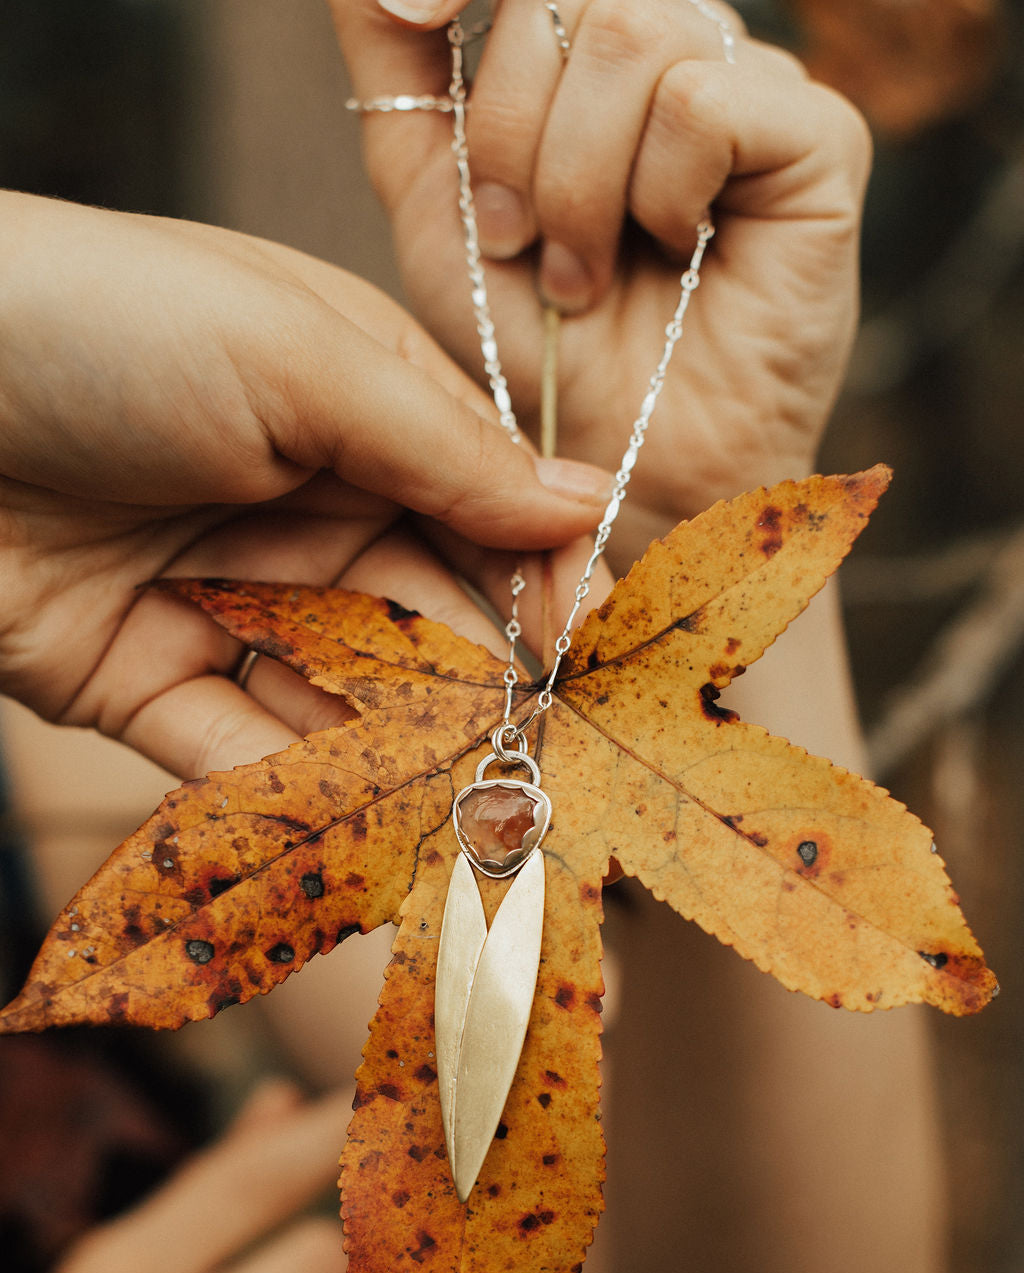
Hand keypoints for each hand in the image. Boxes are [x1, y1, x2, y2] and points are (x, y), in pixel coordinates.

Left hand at [0, 192, 612, 776]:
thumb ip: (443, 447)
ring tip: (478, 811)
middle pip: (428, 618)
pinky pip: (246, 752)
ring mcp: (231, 605)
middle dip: (490, 687)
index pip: (485, 508)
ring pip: (348, 700)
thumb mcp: (297, 357)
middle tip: (551, 755)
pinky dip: (305, 791)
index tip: (594, 643)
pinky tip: (369, 827)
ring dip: (411, 756)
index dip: (547, 576)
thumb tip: (588, 504)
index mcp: (357, 414)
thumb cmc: (106, 327)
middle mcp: (306, 514)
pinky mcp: (151, 687)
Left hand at [330, 0, 871, 561]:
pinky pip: (702, 100)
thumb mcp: (436, 205)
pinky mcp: (819, 138)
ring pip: (635, 33)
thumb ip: (406, 80)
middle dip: (509, 128)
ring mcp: (752, 84)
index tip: (413, 14)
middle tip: (515, 242)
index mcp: (590, 53)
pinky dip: (655, 192)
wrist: (614, 468)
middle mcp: (675, 50)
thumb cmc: (530, 353)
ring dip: (577, 180)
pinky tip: (669, 254)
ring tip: (581, 276)